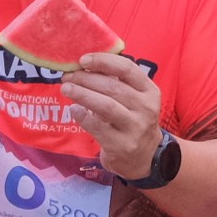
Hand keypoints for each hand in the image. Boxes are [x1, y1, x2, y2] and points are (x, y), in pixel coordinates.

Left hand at [60, 52, 163, 180]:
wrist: (144, 157)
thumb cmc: (132, 120)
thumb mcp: (134, 100)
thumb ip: (116, 82)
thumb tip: (83, 65)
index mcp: (149, 91)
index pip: (127, 69)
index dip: (103, 61)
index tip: (83, 60)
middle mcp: (146, 108)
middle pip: (113, 87)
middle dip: (86, 78)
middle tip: (68, 76)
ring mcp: (135, 128)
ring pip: (105, 105)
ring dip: (82, 94)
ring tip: (66, 88)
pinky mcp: (121, 145)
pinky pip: (98, 127)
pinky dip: (83, 116)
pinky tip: (73, 109)